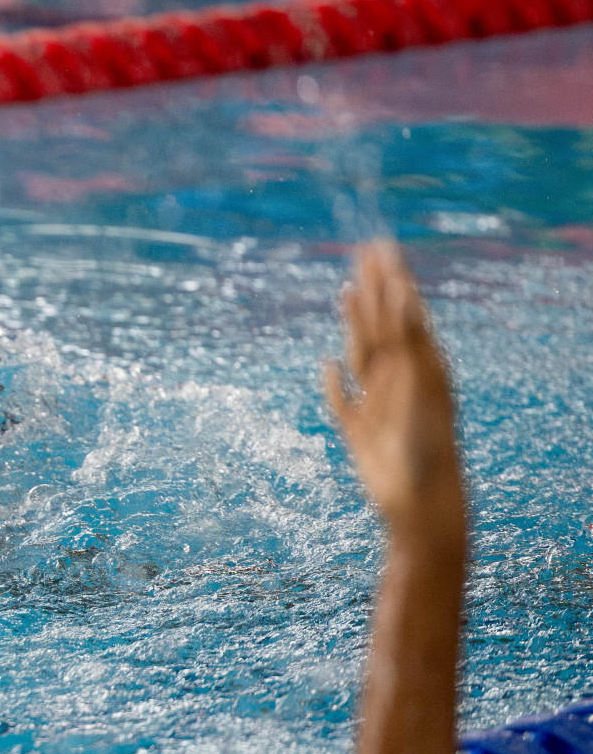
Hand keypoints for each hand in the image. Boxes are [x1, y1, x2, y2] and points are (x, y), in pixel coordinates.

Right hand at [324, 241, 463, 548]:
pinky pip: (342, 399)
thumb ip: (411, 347)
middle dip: (373, 289)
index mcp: (419, 367)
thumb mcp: (421, 388)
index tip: (380, 249)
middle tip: (365, 252)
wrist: (422, 503)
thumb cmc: (428, 448)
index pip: (403, 313)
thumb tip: (405, 303)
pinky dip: (332, 382)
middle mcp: (400, 379)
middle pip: (383, 325)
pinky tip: (326, 365)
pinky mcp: (358, 430)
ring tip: (348, 291)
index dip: (391, 281)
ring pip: (362, 352)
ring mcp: (378, 402)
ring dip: (355, 321)